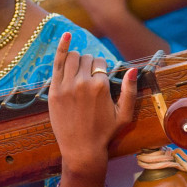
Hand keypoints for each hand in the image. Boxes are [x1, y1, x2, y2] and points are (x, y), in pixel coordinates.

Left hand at [48, 31, 137, 178]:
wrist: (81, 150)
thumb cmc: (105, 133)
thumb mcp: (124, 115)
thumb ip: (130, 91)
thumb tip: (133, 70)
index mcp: (100, 87)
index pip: (100, 63)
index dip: (101, 69)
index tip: (100, 81)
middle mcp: (82, 83)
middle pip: (87, 59)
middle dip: (90, 65)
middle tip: (90, 80)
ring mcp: (65, 86)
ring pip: (73, 58)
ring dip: (78, 60)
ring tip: (79, 71)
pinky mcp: (54, 91)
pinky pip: (57, 63)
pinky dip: (62, 48)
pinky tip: (66, 36)